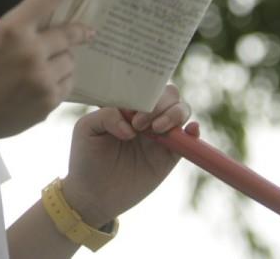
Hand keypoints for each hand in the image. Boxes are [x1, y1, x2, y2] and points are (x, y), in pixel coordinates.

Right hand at [0, 0, 94, 148]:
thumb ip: (20, 27)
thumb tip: (54, 21)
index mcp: (12, 29)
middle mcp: (30, 52)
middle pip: (69, 32)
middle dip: (78, 31)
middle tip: (86, 30)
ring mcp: (42, 79)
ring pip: (70, 60)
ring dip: (61, 60)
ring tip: (38, 69)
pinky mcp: (48, 102)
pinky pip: (67, 83)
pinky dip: (58, 81)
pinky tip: (36, 87)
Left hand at [60, 85, 196, 227]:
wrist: (94, 195)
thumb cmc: (86, 157)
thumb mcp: (86, 129)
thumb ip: (106, 116)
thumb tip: (131, 127)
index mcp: (126, 105)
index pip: (145, 86)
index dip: (143, 91)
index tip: (130, 109)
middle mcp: (146, 116)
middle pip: (168, 95)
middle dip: (158, 104)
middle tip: (139, 123)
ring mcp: (159, 135)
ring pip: (181, 111)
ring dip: (174, 114)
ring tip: (155, 130)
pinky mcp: (169, 156)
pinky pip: (188, 140)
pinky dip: (193, 131)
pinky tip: (190, 131)